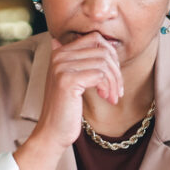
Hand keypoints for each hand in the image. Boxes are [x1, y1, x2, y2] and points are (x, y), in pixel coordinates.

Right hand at [14, 33, 123, 169]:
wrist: (52, 131)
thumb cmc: (67, 108)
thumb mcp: (76, 80)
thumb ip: (84, 61)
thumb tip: (105, 43)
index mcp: (59, 52)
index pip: (95, 38)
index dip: (111, 55)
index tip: (113, 75)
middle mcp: (58, 55)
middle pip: (102, 49)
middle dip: (116, 70)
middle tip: (117, 89)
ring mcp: (61, 67)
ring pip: (104, 63)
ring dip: (114, 82)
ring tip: (113, 96)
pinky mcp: (67, 80)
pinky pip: (100, 75)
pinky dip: (108, 87)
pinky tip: (106, 99)